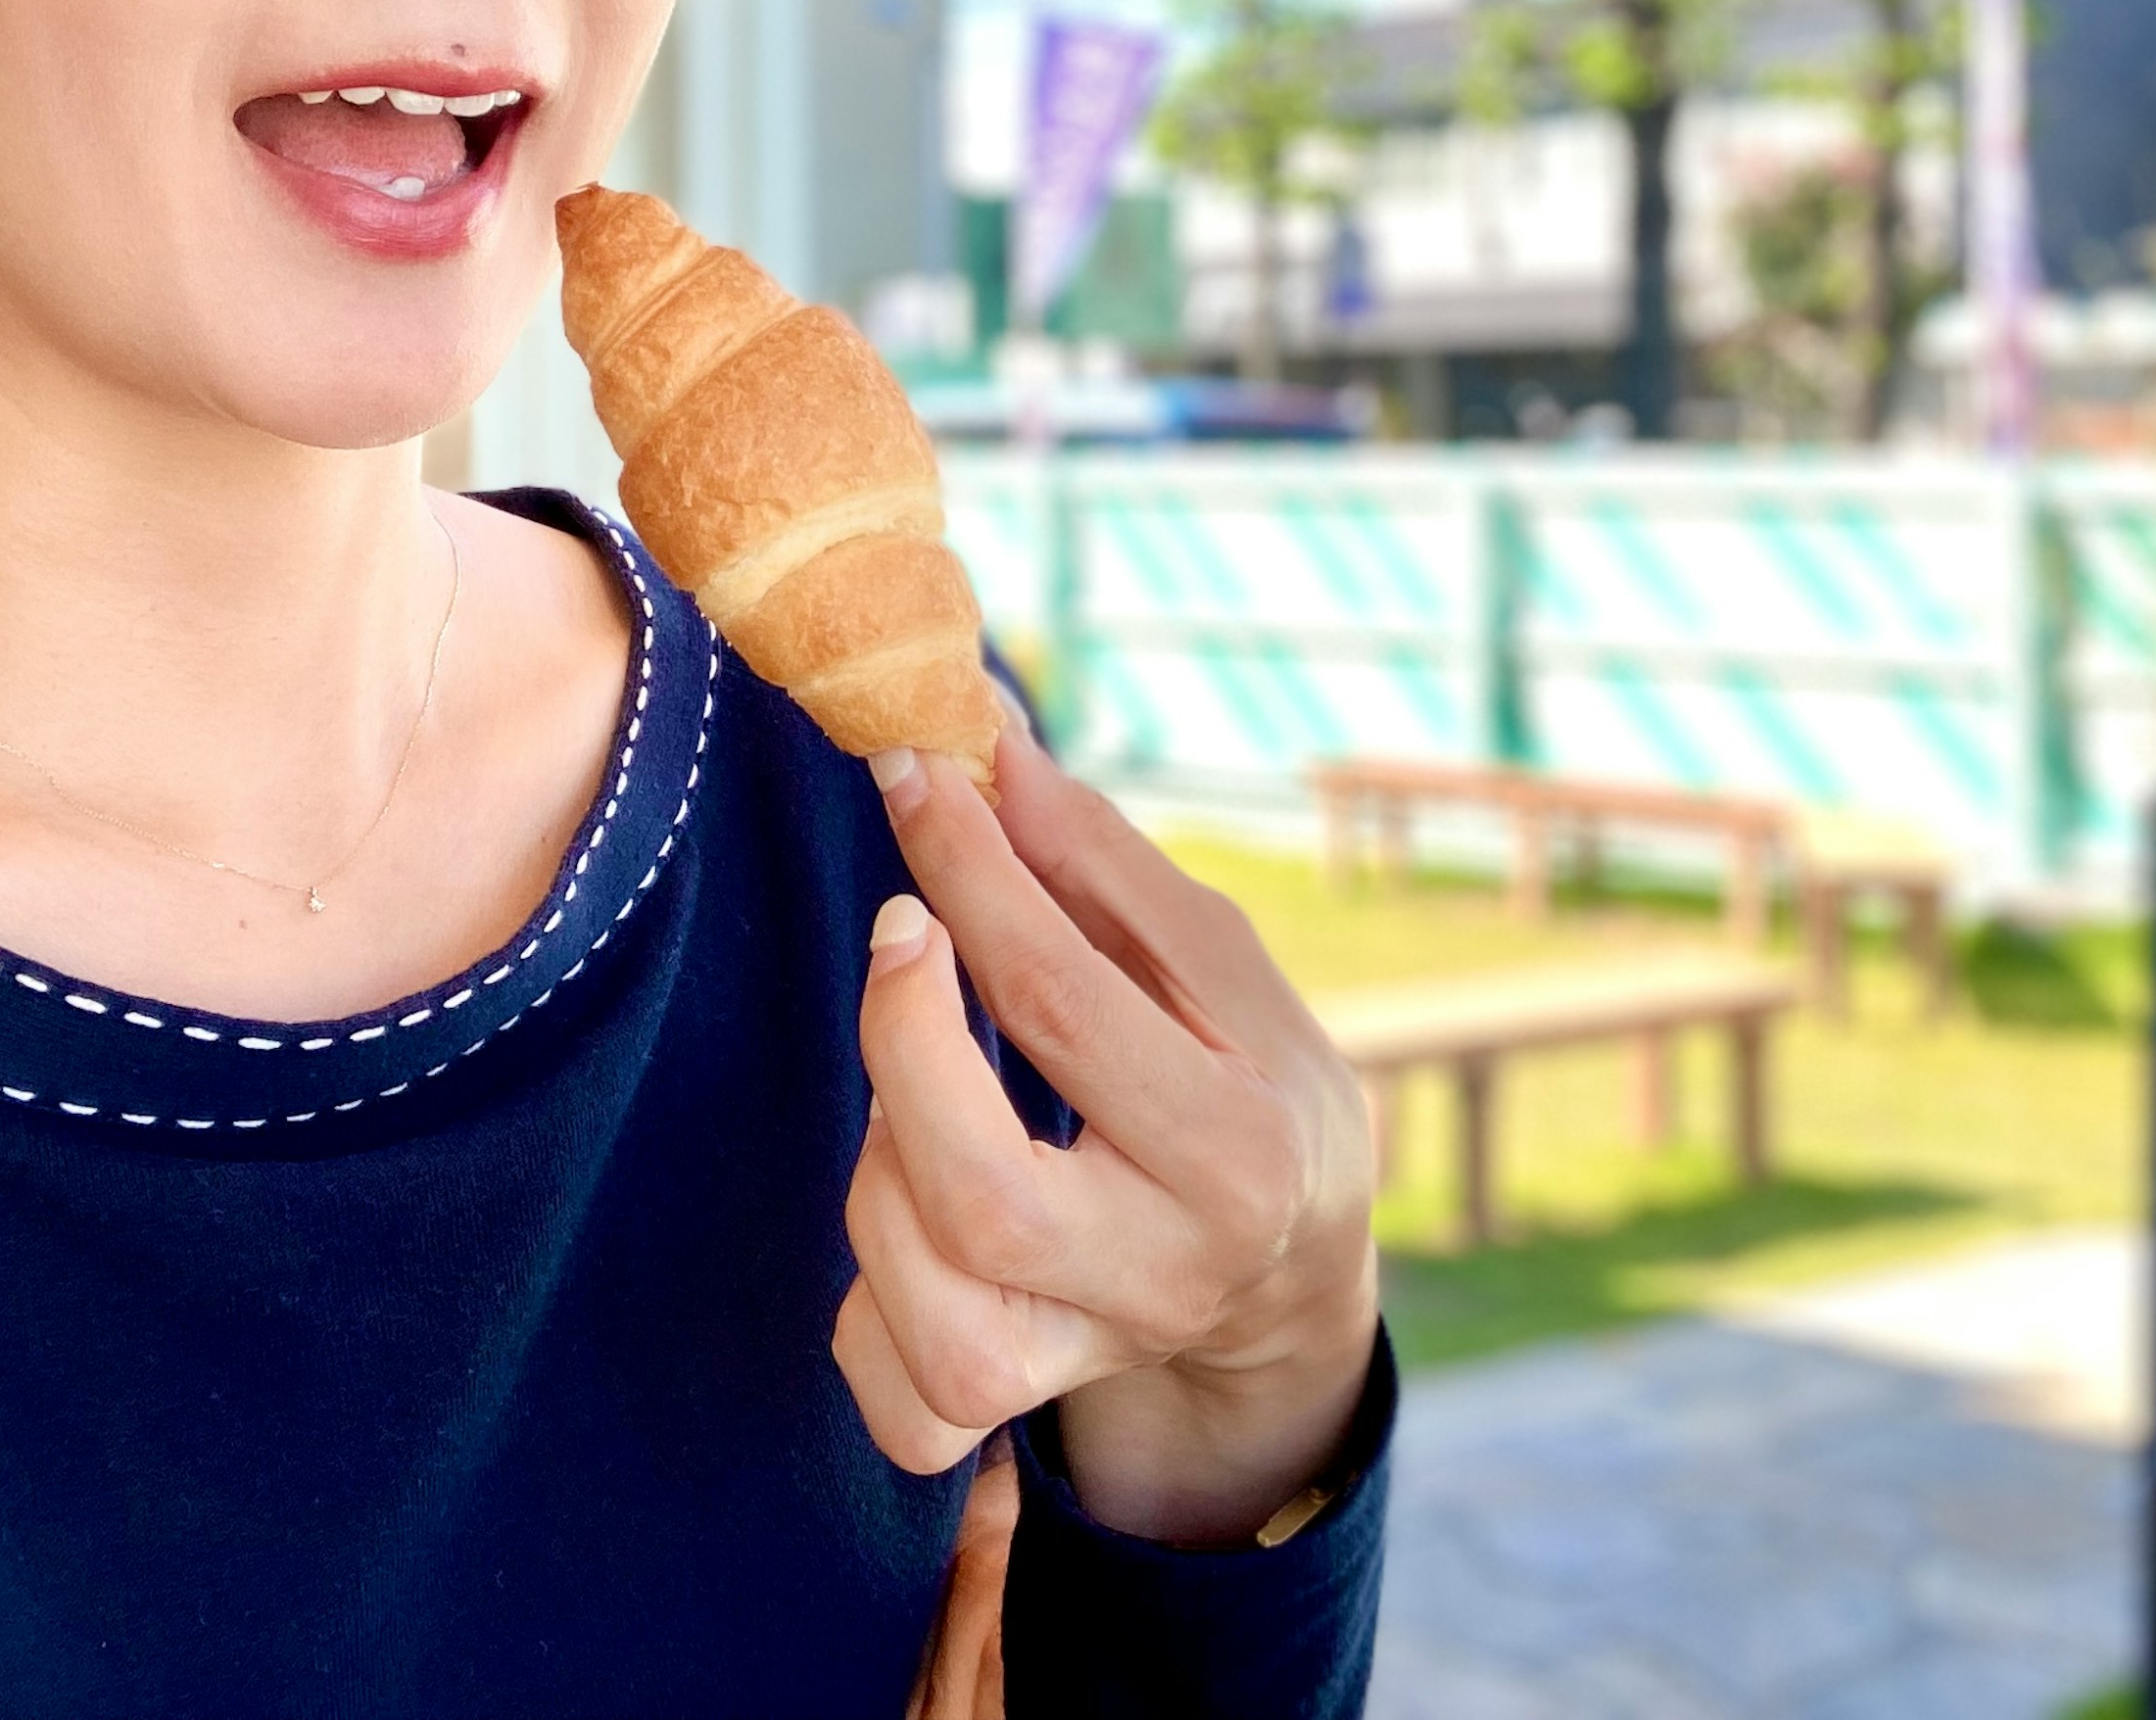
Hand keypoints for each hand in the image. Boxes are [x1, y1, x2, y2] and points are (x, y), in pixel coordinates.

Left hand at [832, 717, 1380, 1547]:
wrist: (1291, 1274)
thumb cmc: (1246, 1081)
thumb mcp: (1219, 964)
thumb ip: (1101, 865)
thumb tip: (991, 748)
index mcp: (1244, 1148)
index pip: (1064, 1002)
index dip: (970, 874)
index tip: (914, 774)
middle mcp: (1169, 1271)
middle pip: (979, 1192)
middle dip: (902, 1040)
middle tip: (903, 934)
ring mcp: (1090, 1354)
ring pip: (919, 1295)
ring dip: (878, 1157)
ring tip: (918, 1082)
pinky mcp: (1016, 1407)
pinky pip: (895, 1401)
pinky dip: (864, 1305)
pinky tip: (903, 1218)